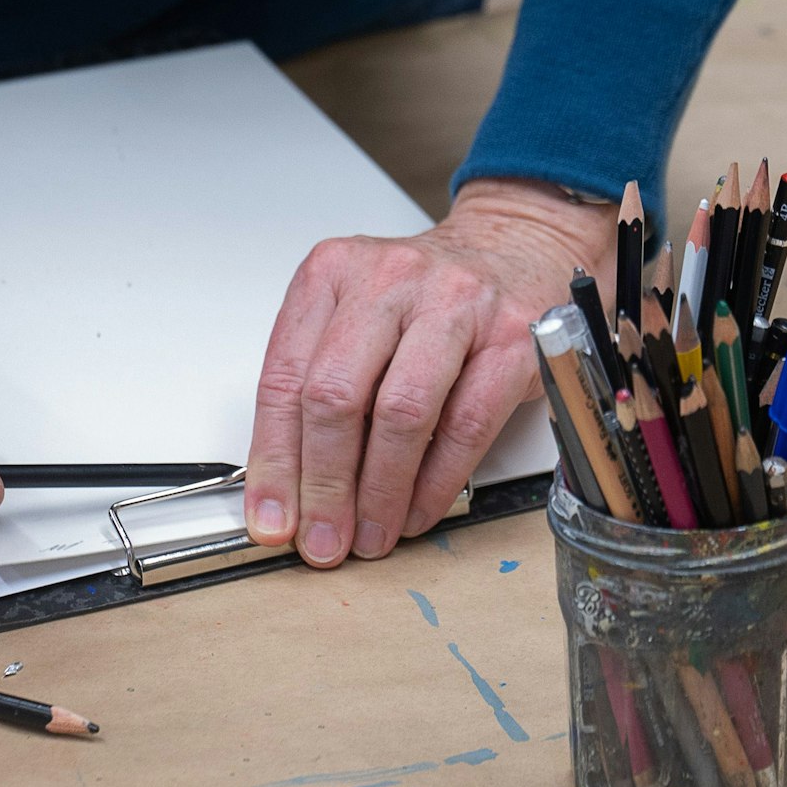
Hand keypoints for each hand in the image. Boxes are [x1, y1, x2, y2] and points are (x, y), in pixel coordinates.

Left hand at [243, 177, 615, 565]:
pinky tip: (418, 511)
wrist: (513, 248)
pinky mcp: (510, 340)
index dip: (274, 460)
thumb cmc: (422, 298)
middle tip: (323, 538)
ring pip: (401, 414)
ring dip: (380, 491)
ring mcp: (454, 306)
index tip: (273, 517)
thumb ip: (313, 388)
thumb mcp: (352, 319)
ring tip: (370, 534)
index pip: (284, 378)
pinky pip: (466, 426)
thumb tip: (286, 491)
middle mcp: (388, 281)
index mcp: (331, 273)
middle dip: (324, 484)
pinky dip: (436, 482)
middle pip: (336, 395)